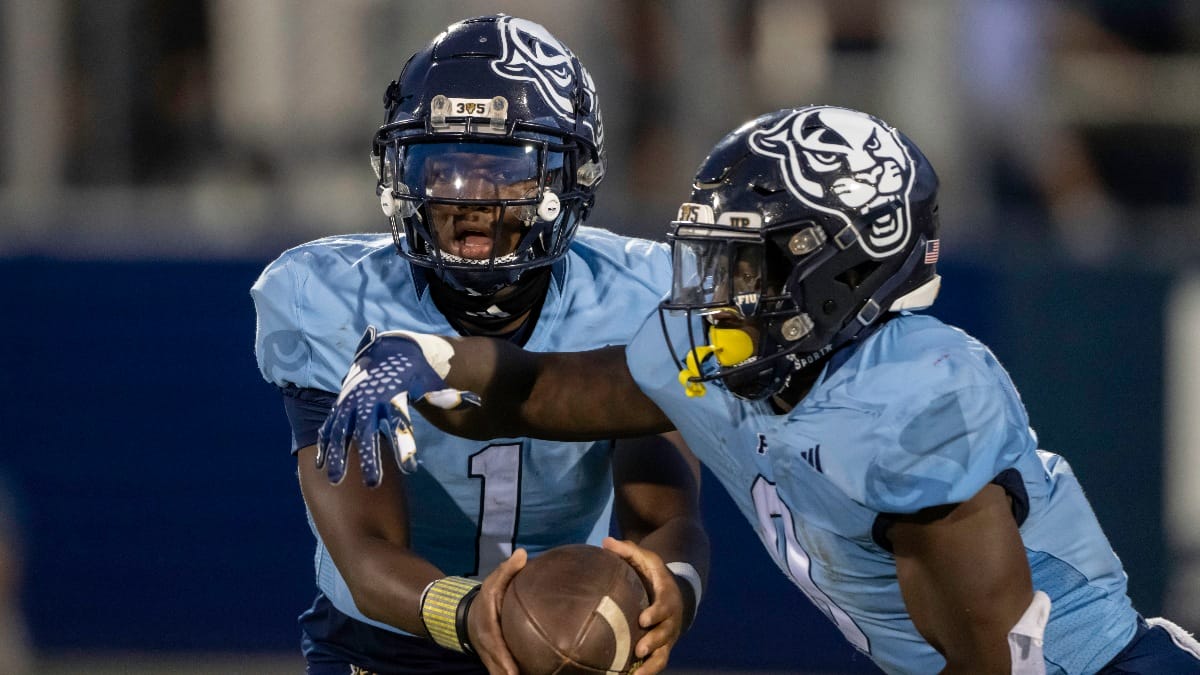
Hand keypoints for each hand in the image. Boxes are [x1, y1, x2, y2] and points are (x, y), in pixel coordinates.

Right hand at [317, 326, 479, 485]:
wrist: (387, 351)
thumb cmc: (412, 372)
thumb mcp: (430, 380)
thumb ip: (447, 394)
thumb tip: (476, 402)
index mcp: (391, 395)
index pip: (399, 424)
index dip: (405, 447)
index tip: (411, 470)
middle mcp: (367, 400)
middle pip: (367, 433)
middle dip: (369, 458)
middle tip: (374, 485)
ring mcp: (350, 403)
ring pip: (341, 431)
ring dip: (338, 456)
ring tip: (335, 481)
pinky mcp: (340, 407)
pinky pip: (329, 427)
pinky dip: (324, 445)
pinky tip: (320, 467)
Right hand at [468, 548, 527, 674]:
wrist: (468, 618)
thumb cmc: (486, 600)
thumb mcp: (493, 582)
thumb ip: (507, 570)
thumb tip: (522, 554)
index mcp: (488, 630)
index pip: (495, 647)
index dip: (504, 661)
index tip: (514, 673)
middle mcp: (489, 650)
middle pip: (498, 670)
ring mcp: (492, 661)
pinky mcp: (498, 666)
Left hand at [602, 536, 683, 673]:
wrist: (677, 594)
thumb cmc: (655, 575)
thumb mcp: (646, 559)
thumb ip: (628, 551)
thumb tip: (605, 542)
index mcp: (667, 597)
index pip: (664, 606)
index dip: (656, 613)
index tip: (643, 619)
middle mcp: (670, 620)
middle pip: (666, 633)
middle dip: (654, 641)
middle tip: (640, 648)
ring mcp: (667, 636)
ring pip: (663, 654)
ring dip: (651, 665)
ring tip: (636, 674)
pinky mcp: (661, 648)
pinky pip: (657, 664)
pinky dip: (646, 672)